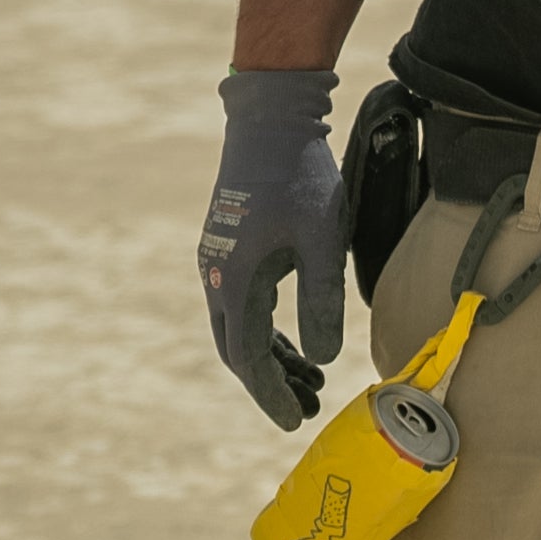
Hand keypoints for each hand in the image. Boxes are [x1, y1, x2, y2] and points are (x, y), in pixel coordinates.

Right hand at [197, 68, 346, 427]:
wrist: (269, 119)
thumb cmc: (299, 176)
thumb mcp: (321, 239)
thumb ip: (322, 299)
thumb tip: (323, 356)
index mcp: (236, 281)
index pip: (248, 358)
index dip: (271, 394)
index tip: (295, 420)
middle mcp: (217, 277)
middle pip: (239, 350)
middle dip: (272, 384)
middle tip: (307, 407)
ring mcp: (219, 262)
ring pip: (240, 328)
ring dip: (272, 358)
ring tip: (311, 380)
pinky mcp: (230, 248)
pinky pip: (243, 305)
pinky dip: (268, 330)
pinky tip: (298, 342)